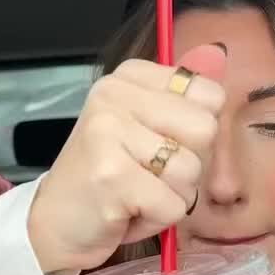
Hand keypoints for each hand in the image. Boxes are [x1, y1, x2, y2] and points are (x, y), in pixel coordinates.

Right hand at [27, 45, 225, 274]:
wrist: (55, 222)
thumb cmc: (109, 176)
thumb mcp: (147, 125)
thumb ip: (184, 92)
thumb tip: (218, 51)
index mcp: (127, 77)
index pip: (209, 95)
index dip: (196, 132)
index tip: (160, 143)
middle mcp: (114, 96)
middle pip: (205, 129)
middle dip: (188, 165)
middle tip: (149, 174)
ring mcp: (109, 134)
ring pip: (191, 170)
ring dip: (172, 196)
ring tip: (137, 193)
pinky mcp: (111, 177)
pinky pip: (174, 205)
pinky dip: (158, 219)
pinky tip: (127, 211)